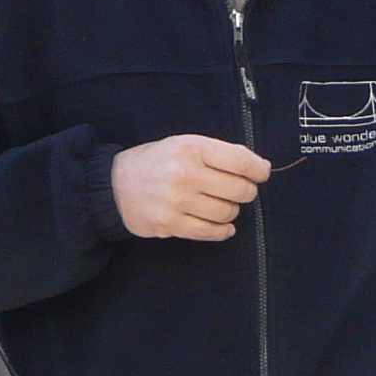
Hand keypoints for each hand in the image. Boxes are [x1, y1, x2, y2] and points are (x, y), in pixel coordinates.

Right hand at [112, 136, 271, 240]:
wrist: (114, 185)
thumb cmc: (156, 161)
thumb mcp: (183, 143)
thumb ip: (218, 152)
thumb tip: (259, 166)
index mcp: (190, 148)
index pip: (240, 161)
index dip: (259, 169)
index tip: (261, 173)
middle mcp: (184, 174)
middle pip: (239, 190)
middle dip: (246, 191)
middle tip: (241, 191)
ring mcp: (176, 202)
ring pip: (226, 212)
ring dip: (231, 211)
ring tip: (223, 204)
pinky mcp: (169, 225)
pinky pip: (209, 232)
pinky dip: (222, 231)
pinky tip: (223, 226)